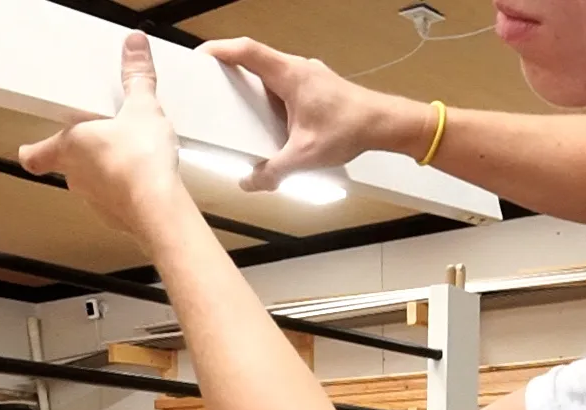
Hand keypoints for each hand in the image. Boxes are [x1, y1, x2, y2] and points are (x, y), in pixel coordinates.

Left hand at [19, 33, 183, 237]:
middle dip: (82, 154)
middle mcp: (76, 177)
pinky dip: (126, 193)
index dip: (31, 151)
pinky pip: (116, 202)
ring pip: (93, 185)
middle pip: (68, 166)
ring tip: (130, 160)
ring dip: (106, 174)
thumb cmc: (138, 160)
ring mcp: (95, 201)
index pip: (35, 155)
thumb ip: (137, 77)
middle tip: (100, 140)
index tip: (28, 148)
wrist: (158, 207)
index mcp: (70, 147)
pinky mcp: (116, 218)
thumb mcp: (142, 107)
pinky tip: (145, 182)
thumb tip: (134, 46)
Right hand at [200, 37, 432, 190]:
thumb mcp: (304, 157)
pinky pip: (283, 86)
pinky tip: (267, 121)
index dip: (221, 50)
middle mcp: (297, 68)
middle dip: (230, 70)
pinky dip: (269, 98)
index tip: (201, 56)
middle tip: (211, 84)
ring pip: (269, 73)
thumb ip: (272, 171)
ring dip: (252, 87)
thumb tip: (249, 182)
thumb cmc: (351, 128)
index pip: (248, 51)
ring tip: (235, 107)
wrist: (384, 124)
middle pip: (255, 59)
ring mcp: (307, 75)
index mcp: (291, 75)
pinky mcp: (313, 87)